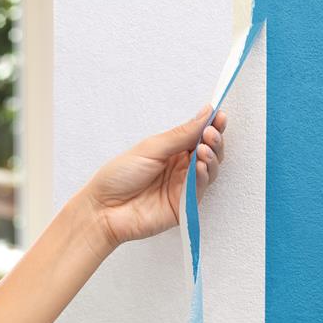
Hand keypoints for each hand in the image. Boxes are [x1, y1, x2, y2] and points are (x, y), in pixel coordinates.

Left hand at [80, 104, 226, 247]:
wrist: (103, 208)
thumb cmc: (119, 176)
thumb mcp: (150, 148)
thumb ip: (181, 134)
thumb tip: (204, 114)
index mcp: (171, 150)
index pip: (198, 135)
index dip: (211, 125)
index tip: (219, 115)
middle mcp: (180, 167)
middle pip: (209, 152)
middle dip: (214, 140)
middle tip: (211, 133)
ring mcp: (183, 187)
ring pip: (209, 170)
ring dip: (211, 157)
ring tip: (204, 148)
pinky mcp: (184, 207)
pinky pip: (200, 190)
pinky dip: (203, 176)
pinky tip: (200, 166)